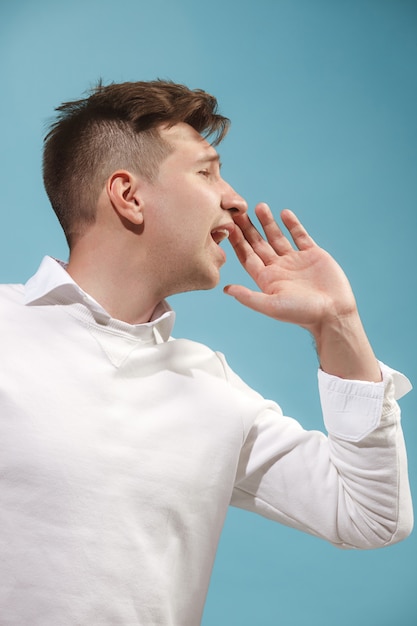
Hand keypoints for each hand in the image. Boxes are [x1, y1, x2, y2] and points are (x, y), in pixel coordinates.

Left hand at [224, 203, 380, 380]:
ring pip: (278, 237)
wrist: (333, 313)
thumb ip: (248, 297)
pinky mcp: (313, 255)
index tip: (228, 226)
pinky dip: (293, 224)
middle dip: (248, 228)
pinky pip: (300, 236)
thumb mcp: (271, 306)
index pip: (247, 256)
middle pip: (259, 243)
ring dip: (268, 223)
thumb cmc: (302, 314)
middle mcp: (279, 268)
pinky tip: (284, 213)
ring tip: (259, 206)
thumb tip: (226, 289)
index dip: (237, 241)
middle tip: (238, 210)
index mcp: (267, 279)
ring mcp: (295, 260)